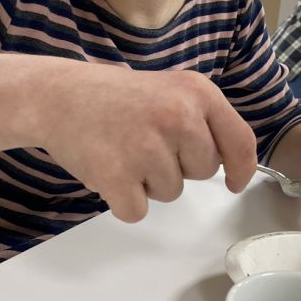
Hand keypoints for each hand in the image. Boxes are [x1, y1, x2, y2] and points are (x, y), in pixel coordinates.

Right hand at [39, 65, 256, 222]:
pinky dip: (124, 199)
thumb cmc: (119, 97)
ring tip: (125, 149)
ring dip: (149, 181)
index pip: (240, 141)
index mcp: (198, 92)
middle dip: (180, 165)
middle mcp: (179, 116)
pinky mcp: (117, 175)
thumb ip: (204, 120)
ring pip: (171, 192)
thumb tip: (233, 165)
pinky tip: (110, 168)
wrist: (59, 96)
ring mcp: (148, 146)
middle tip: (147, 140)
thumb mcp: (172, 90)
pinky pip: (138, 210)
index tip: (233, 182)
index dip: (241, 168)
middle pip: (204, 171)